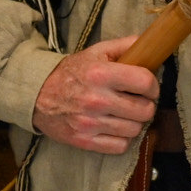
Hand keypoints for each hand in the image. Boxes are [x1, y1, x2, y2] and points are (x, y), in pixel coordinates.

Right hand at [32, 35, 156, 152]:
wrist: (37, 95)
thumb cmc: (72, 72)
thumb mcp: (96, 52)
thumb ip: (125, 45)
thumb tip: (151, 44)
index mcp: (101, 74)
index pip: (145, 82)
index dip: (153, 86)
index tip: (149, 88)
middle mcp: (97, 100)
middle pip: (144, 110)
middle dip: (146, 105)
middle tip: (138, 102)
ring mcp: (90, 123)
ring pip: (134, 130)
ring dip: (134, 123)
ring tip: (126, 115)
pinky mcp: (84, 140)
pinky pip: (120, 146)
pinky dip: (122, 139)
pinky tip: (116, 128)